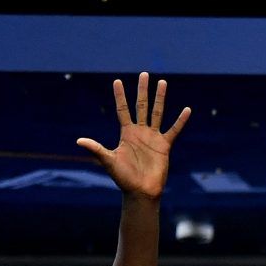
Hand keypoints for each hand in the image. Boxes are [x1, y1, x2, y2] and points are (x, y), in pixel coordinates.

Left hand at [77, 73, 190, 198]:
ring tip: (163, 83)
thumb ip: (96, 149)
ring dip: (160, 98)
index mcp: (126, 133)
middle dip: (142, 90)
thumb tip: (79, 141)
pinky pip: (174, 130)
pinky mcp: (165, 146)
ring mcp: (153, 137)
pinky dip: (180, 121)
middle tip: (144, 74)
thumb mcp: (109, 161)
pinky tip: (186, 110)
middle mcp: (140, 132)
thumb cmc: (123, 178)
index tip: (118, 81)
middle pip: (141, 106)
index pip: (123, 109)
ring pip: (157, 113)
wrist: (141, 191)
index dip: (120, 96)